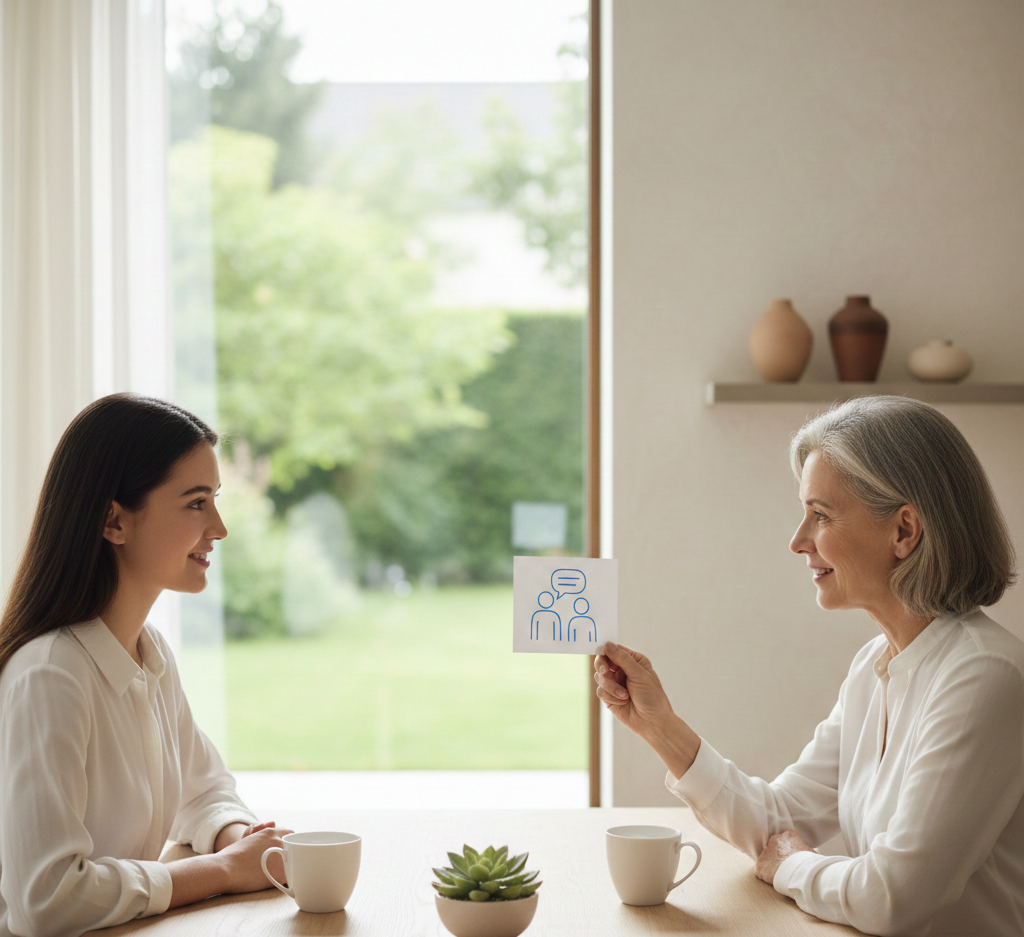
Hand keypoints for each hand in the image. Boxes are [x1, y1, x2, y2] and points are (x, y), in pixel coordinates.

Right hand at [218, 823, 293, 892]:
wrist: (224, 869)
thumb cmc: (230, 857)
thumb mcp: (249, 838)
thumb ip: (262, 833)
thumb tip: (272, 823)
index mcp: (271, 832)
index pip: (289, 834)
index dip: (288, 843)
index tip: (285, 851)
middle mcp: (279, 841)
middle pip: (295, 846)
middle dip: (293, 853)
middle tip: (288, 863)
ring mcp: (282, 856)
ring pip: (296, 861)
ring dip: (293, 866)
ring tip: (289, 873)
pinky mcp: (282, 873)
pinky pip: (292, 877)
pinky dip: (290, 881)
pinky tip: (287, 884)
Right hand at [594, 642, 701, 778]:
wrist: (653, 723)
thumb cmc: (652, 697)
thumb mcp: (639, 675)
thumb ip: (622, 659)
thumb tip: (607, 644)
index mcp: (633, 661)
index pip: (614, 650)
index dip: (606, 652)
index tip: (604, 657)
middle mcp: (623, 670)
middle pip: (602, 661)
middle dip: (602, 667)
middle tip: (604, 672)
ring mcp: (615, 683)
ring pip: (600, 677)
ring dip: (611, 687)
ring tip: (624, 696)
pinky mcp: (609, 696)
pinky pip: (600, 691)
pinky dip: (610, 697)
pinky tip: (623, 702)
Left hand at [755, 830, 815, 885]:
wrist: (800, 873)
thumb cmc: (810, 864)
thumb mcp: (813, 854)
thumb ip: (808, 853)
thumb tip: (814, 857)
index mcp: (789, 835)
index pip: (787, 842)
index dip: (789, 853)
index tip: (793, 860)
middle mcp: (775, 840)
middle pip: (775, 848)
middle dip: (779, 857)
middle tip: (786, 868)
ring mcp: (766, 852)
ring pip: (767, 859)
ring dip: (773, 867)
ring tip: (782, 876)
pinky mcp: (760, 865)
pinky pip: (761, 871)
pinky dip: (767, 877)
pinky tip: (775, 881)